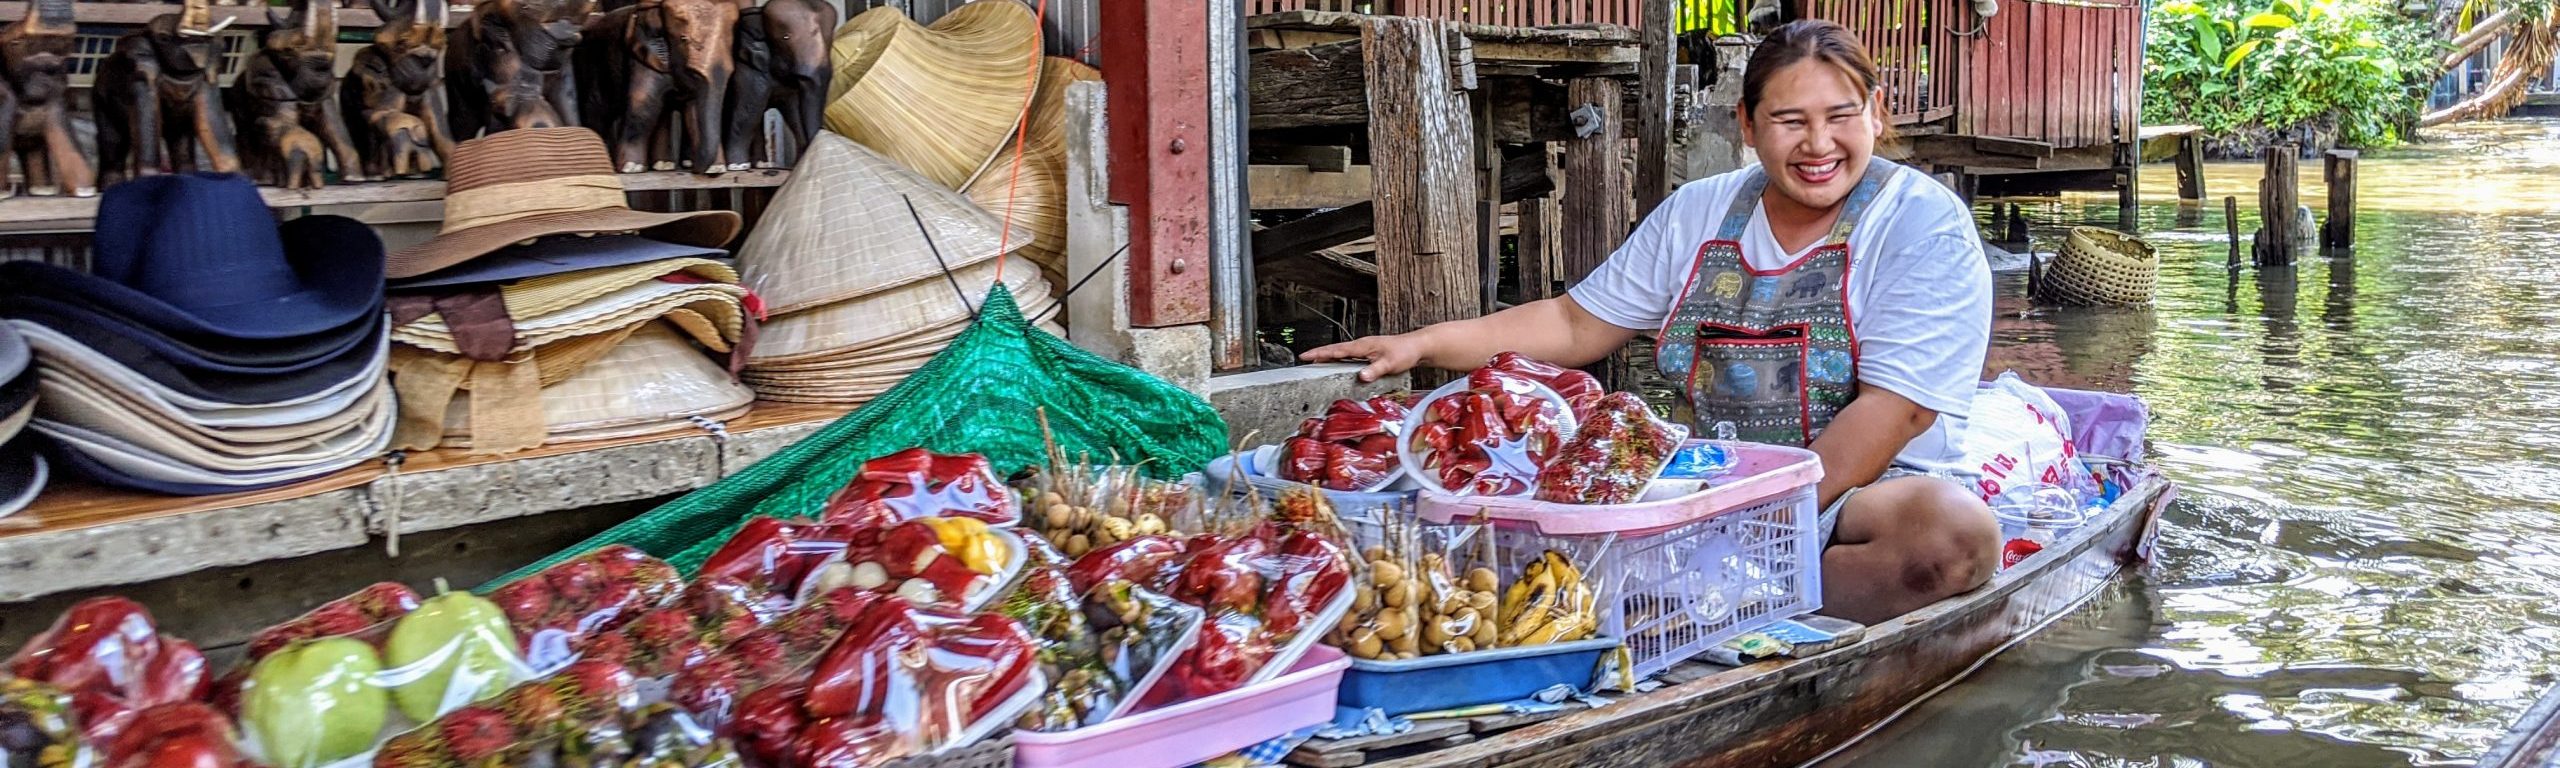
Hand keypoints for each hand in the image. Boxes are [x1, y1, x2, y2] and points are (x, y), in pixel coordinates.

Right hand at [1300, 333, 1426, 381]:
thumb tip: (1361, 376)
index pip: (1336, 350)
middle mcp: (1362, 345)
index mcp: (1362, 346)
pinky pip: (1350, 356)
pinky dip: (1340, 359)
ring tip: (1316, 363)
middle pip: (1335, 350)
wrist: (1418, 347)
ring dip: (1329, 357)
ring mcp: (1365, 349)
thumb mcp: (1390, 364)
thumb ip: (1374, 370)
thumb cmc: (1405, 352)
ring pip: (1342, 352)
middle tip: (1305, 360)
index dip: (1319, 353)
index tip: (1305, 356)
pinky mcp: (1370, 353)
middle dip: (1319, 354)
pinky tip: (1339, 366)